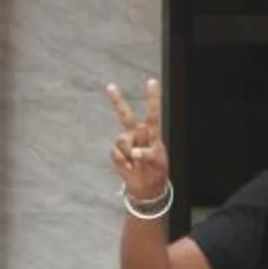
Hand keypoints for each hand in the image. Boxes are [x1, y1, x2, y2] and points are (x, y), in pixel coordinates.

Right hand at [105, 79, 170, 203]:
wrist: (146, 187)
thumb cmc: (155, 171)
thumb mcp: (158, 162)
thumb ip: (148, 153)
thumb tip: (135, 152)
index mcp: (152, 133)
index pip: (152, 113)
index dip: (152, 97)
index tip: (151, 81)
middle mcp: (136, 134)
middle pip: (125, 115)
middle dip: (117, 101)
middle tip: (110, 86)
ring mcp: (125, 142)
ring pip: (122, 140)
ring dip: (130, 152)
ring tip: (137, 162)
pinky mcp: (116, 152)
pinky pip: (117, 153)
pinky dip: (123, 161)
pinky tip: (130, 166)